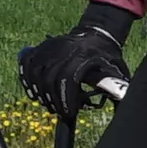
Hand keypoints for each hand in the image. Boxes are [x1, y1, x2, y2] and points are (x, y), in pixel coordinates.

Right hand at [18, 1, 134, 113]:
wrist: (96, 34)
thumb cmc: (106, 56)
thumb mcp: (114, 70)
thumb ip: (112, 88)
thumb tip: (120, 106)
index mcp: (84, 55)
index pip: (67, 79)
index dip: (65, 100)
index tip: (69, 113)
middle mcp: (64, 49)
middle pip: (49, 79)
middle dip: (52, 101)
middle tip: (59, 111)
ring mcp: (50, 46)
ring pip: (35, 73)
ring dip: (39, 93)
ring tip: (48, 104)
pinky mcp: (41, 47)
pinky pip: (27, 64)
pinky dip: (27, 79)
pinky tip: (33, 92)